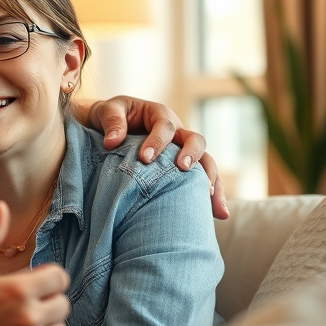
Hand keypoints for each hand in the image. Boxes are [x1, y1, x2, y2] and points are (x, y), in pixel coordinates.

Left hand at [84, 96, 228, 219]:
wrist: (111, 126)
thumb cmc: (110, 116)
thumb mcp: (107, 111)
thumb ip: (111, 122)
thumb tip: (112, 143)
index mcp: (160, 115)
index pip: (165, 126)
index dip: (157, 141)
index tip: (145, 158)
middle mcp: (177, 132)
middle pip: (195, 140)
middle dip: (192, 154)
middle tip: (183, 168)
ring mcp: (183, 150)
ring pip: (206, 162)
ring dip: (212, 180)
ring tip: (211, 201)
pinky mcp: (183, 168)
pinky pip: (202, 179)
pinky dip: (212, 194)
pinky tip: (218, 215)